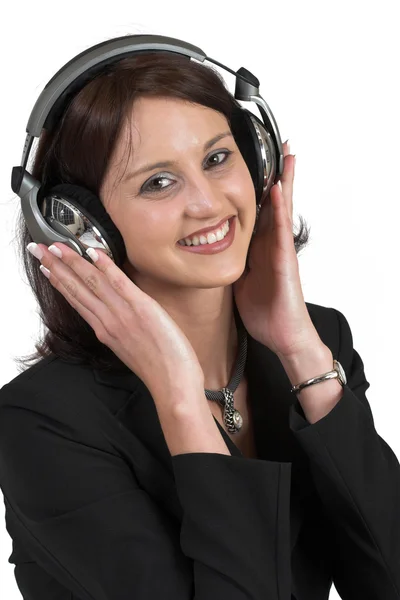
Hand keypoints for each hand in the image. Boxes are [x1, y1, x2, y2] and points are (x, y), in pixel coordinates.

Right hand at [28, 243, 204, 401]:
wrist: (172, 384)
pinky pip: (120, 283)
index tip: (46, 267)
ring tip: (57, 246)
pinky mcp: (142, 308)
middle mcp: (108, 321)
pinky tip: (93, 253)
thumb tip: (115, 315)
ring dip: (73, 262)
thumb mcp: (130, 349)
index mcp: (105, 330)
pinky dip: (106, 267)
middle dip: (56, 266)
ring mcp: (123, 314)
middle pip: (76, 289)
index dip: (59, 281)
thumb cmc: (158, 369)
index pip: (76, 300)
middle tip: (38, 248)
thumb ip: (118, 330)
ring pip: (92, 283)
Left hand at [233, 142, 320, 358]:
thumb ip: (230, 263)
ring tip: (288, 155)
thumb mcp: (238, 282)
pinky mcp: (285, 261)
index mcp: (257, 248)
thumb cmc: (264, 311)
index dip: (257, 188)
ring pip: (281, 210)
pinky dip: (279, 209)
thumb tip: (209, 254)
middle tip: (280, 145)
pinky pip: (280, 231)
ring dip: (284, 182)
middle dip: (276, 175)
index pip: (257, 211)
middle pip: (273, 203)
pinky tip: (277, 190)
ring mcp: (280, 251)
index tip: (254, 164)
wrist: (282, 335)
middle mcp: (270, 245)